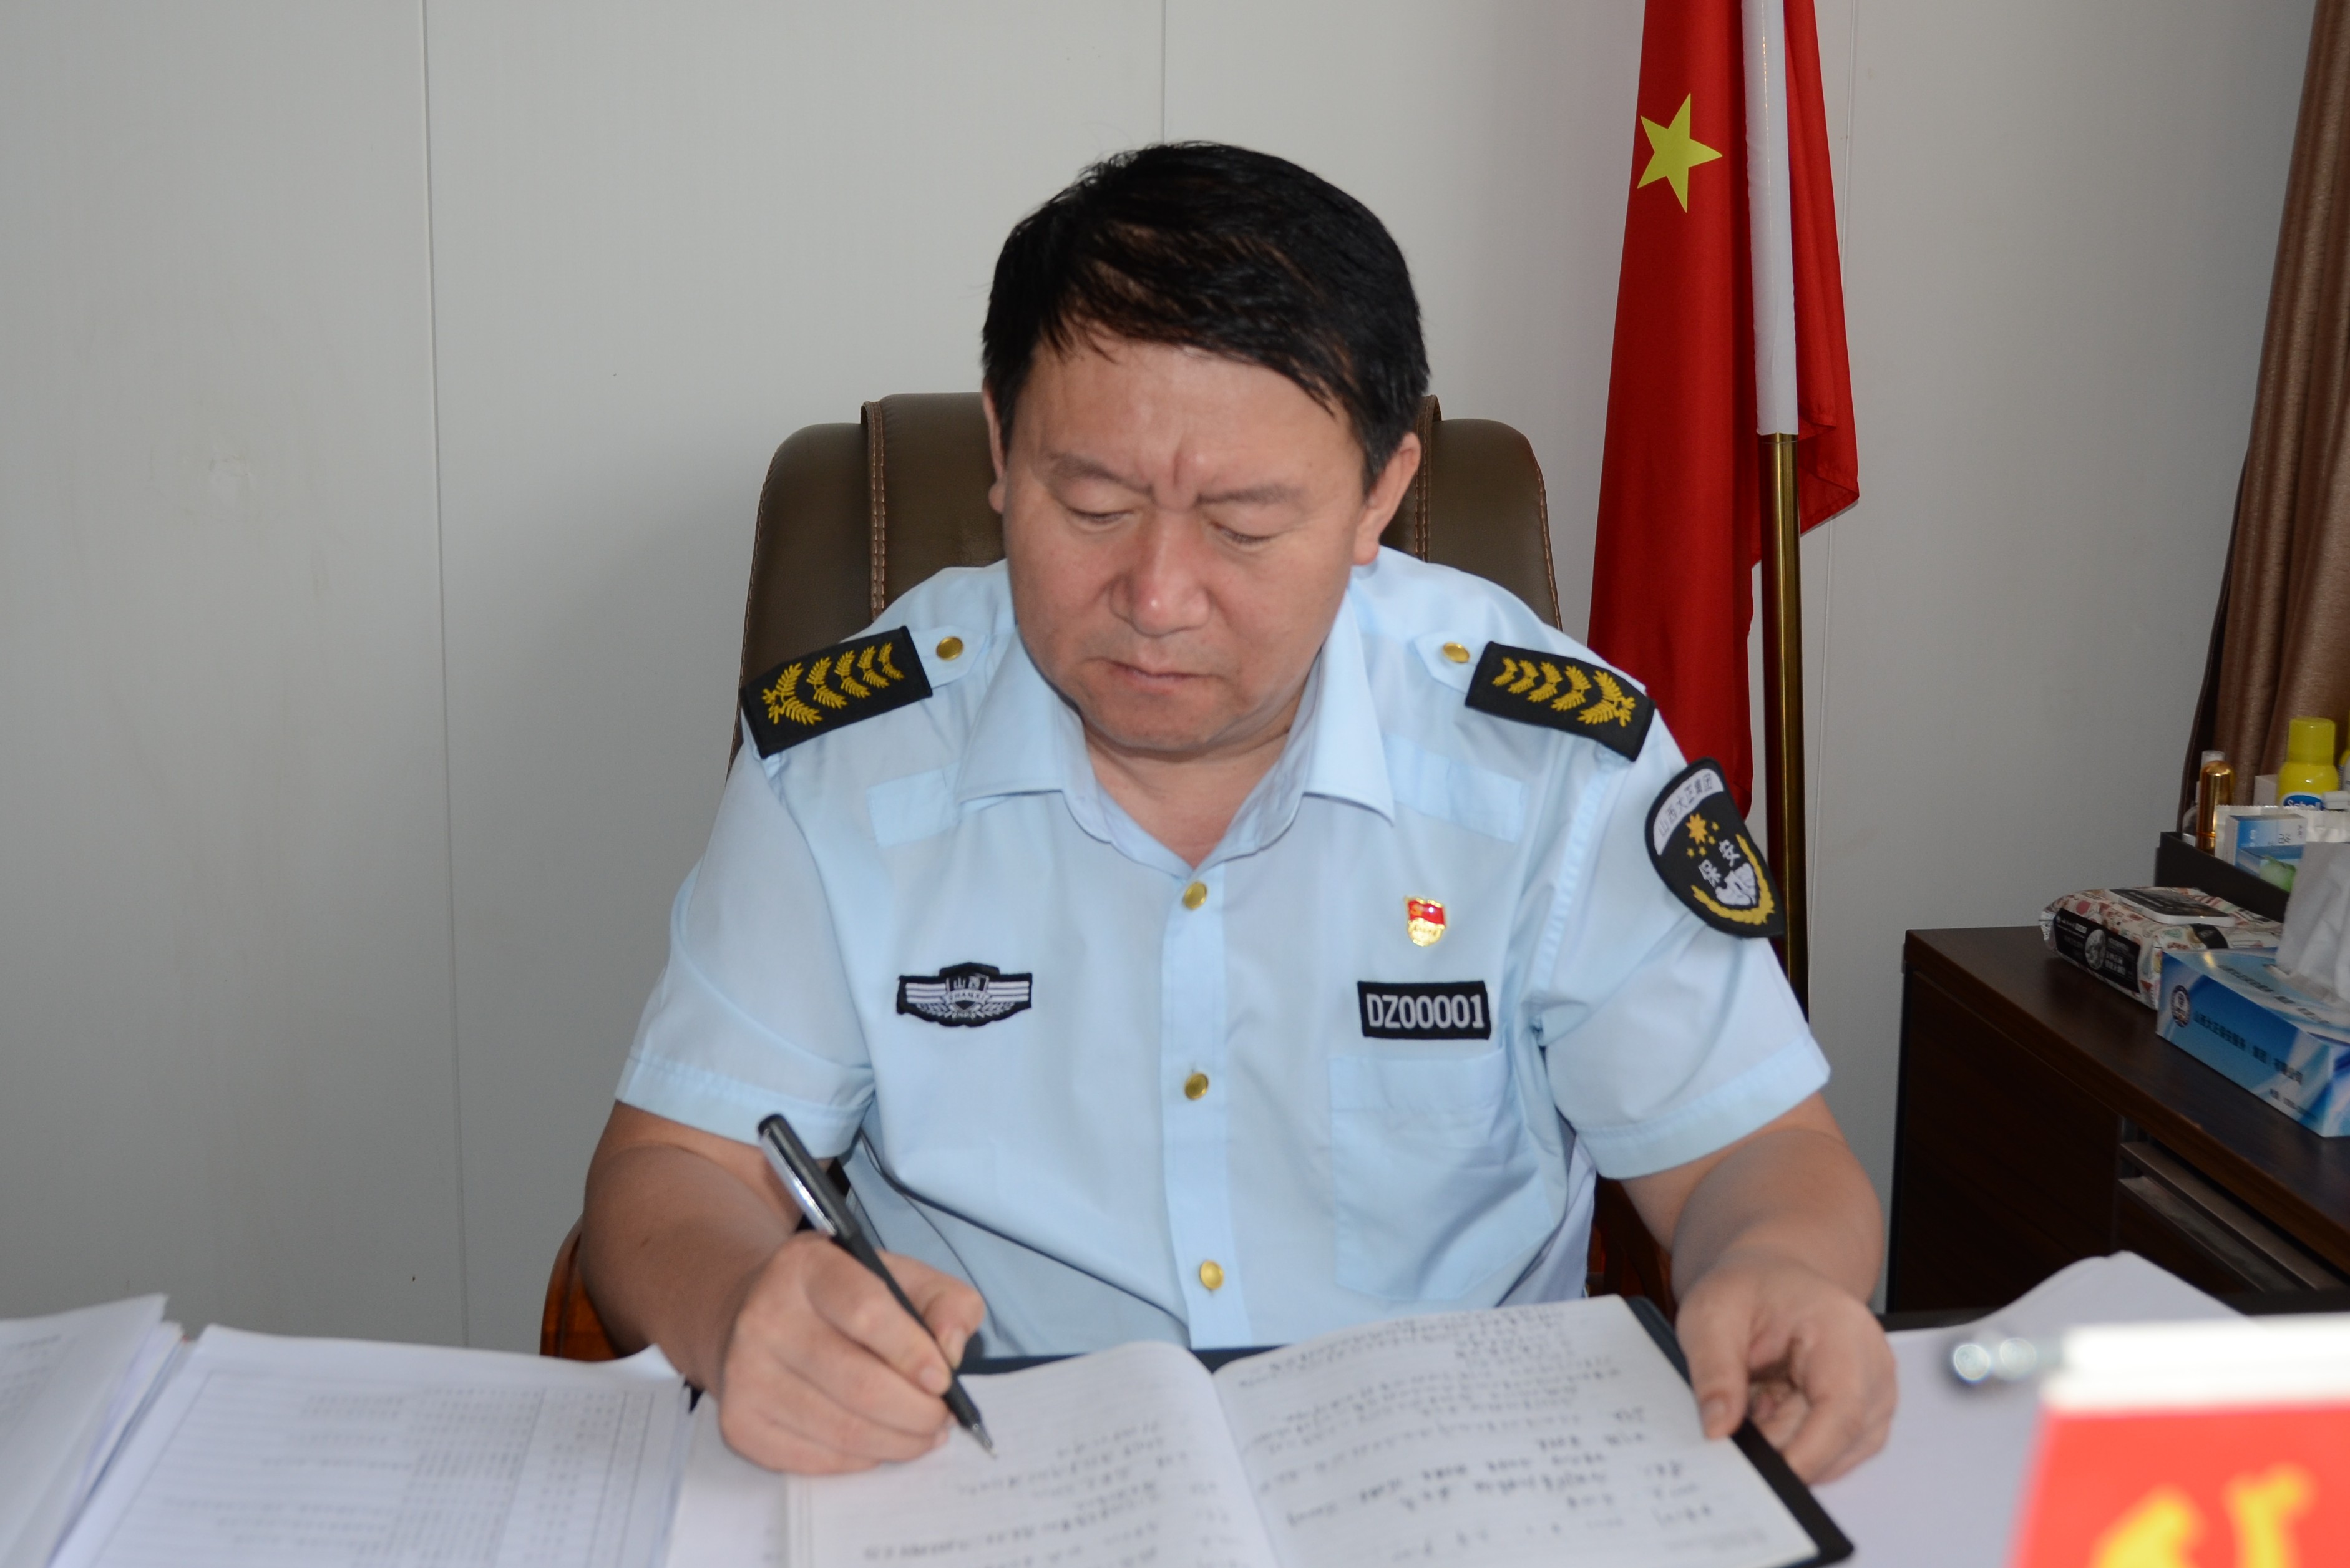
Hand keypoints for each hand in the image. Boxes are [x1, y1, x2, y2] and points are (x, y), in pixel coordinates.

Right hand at [713, 1230, 987, 1473]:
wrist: (749, 1314)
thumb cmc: (839, 1296)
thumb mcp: (896, 1274)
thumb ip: (944, 1299)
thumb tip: (952, 1351)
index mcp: (809, 1266)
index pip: (867, 1312)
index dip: (913, 1352)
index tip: (944, 1379)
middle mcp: (767, 1316)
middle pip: (859, 1383)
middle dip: (916, 1412)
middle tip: (941, 1418)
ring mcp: (746, 1373)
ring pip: (840, 1429)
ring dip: (896, 1442)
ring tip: (920, 1435)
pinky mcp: (739, 1421)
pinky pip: (814, 1459)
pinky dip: (860, 1459)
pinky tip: (877, 1443)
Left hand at [1672, 1250, 1894, 1483]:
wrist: (1771, 1278)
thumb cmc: (1748, 1289)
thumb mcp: (1710, 1314)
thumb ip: (1713, 1370)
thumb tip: (1718, 1429)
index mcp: (1843, 1329)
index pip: (1842, 1409)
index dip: (1807, 1453)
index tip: (1765, 1476)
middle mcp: (1874, 1365)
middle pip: (1836, 1440)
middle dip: (1780, 1444)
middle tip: (1734, 1417)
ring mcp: (1875, 1395)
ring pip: (1833, 1455)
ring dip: (1785, 1441)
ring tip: (1754, 1396)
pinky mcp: (1864, 1416)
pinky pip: (1829, 1452)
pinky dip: (1793, 1441)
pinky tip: (1770, 1407)